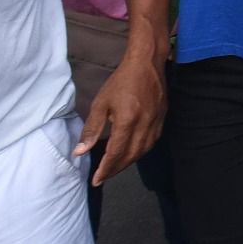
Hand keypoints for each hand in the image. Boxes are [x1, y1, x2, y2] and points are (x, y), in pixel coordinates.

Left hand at [74, 54, 165, 184]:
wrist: (147, 62)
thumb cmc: (121, 81)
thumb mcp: (100, 103)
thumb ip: (91, 129)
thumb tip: (80, 152)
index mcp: (127, 120)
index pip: (116, 153)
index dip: (105, 169)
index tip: (95, 180)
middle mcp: (144, 124)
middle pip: (131, 156)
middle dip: (116, 170)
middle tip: (103, 177)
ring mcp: (156, 121)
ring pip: (143, 151)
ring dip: (128, 162)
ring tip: (115, 167)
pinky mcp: (162, 118)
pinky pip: (152, 142)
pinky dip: (140, 152)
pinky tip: (132, 152)